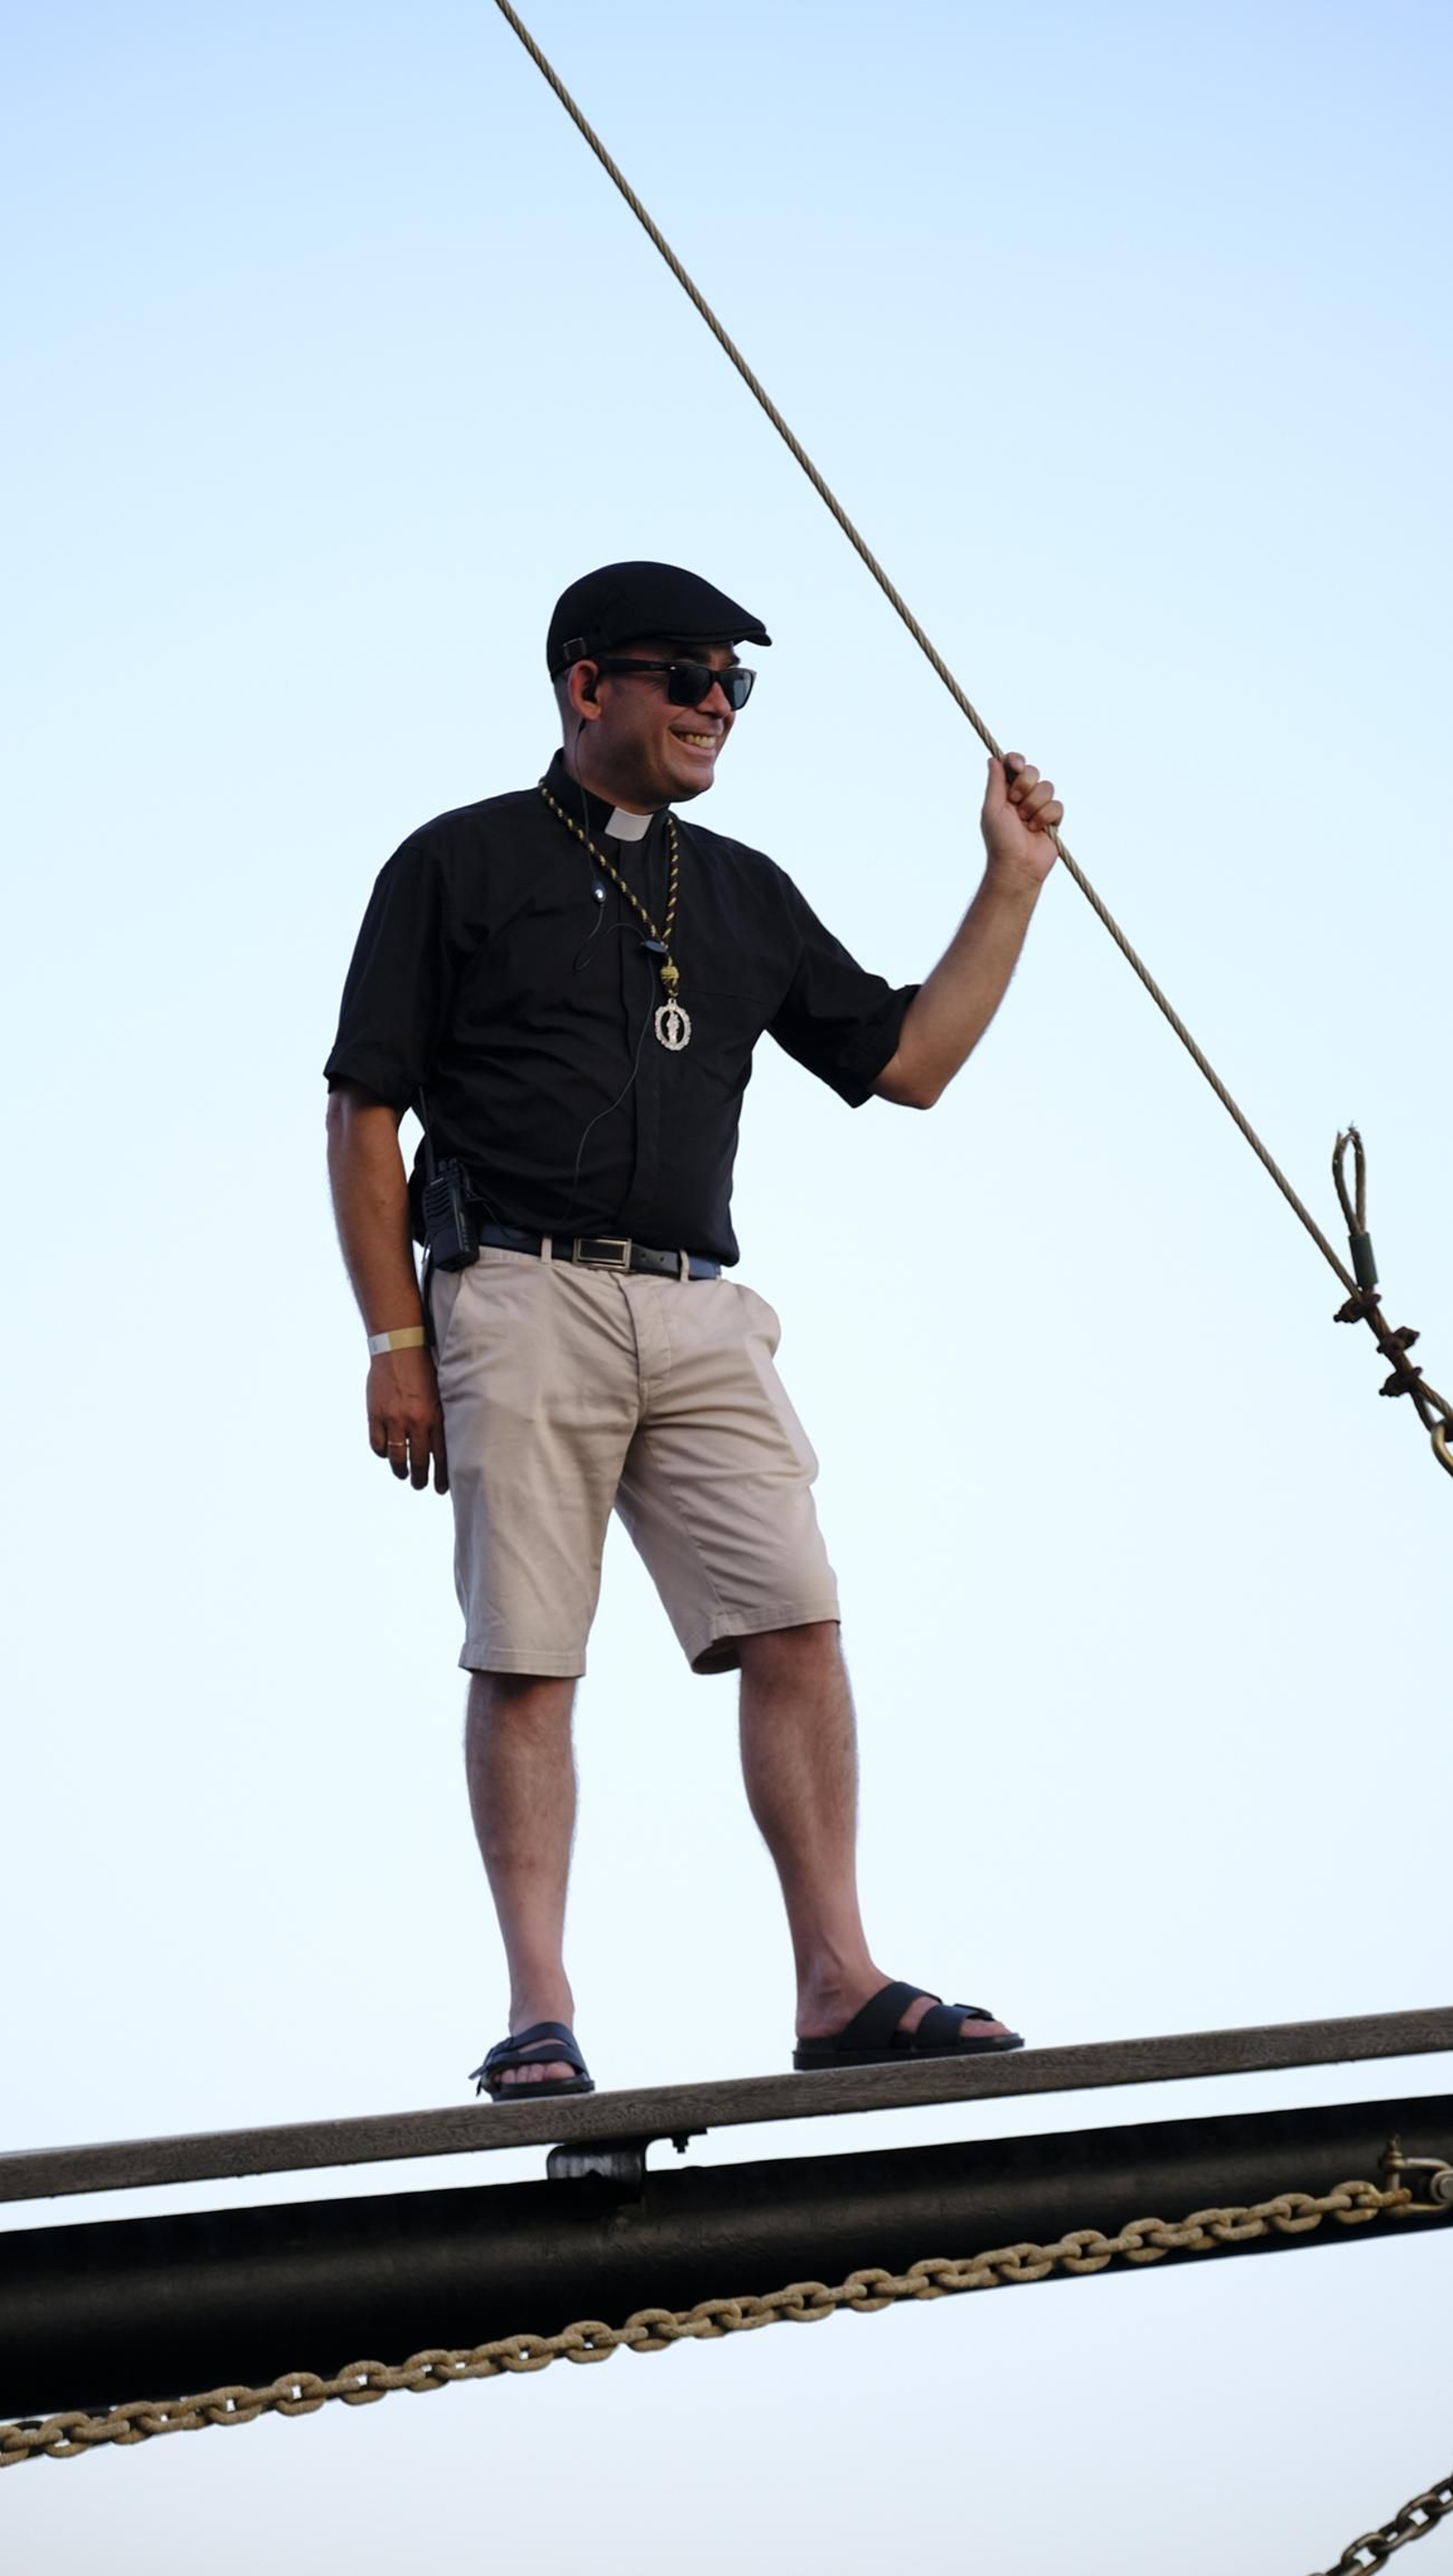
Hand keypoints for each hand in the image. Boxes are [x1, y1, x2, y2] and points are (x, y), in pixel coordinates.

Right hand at [368, 1346, 447, 1492]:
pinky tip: (386, 1454)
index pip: (441, 1456)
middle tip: (420, 1485)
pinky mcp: (375, 1415)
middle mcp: (415, 1421)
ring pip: (396, 1458)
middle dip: (420, 1478)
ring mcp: (393, 1419)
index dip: (441, 1476)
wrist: (398, 1347)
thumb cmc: (424, 1368)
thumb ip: (440, 1417)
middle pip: (419, 1461)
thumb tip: (443, 1443)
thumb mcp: (440, 1392)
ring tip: (403, 1475)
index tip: (441, 1488)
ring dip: (400, 1471)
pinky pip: (377, 1444)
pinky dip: (382, 1453)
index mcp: (435, 1416)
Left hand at [981, 753, 1063, 890]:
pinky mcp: (1053, 819)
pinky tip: (1037, 830)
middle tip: (1016, 802)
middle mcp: (1023, 796)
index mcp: (1006, 792)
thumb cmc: (1000, 840)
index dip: (1016, 761)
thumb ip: (995, 783)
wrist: (1018, 865)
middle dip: (1025, 785)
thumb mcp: (992, 808)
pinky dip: (1045, 818)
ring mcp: (1039, 807)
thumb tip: (993, 759)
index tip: (1016, 766)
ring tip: (1026, 823)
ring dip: (1034, 806)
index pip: (1013, 765)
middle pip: (1033, 771)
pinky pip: (1057, 805)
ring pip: (1047, 787)